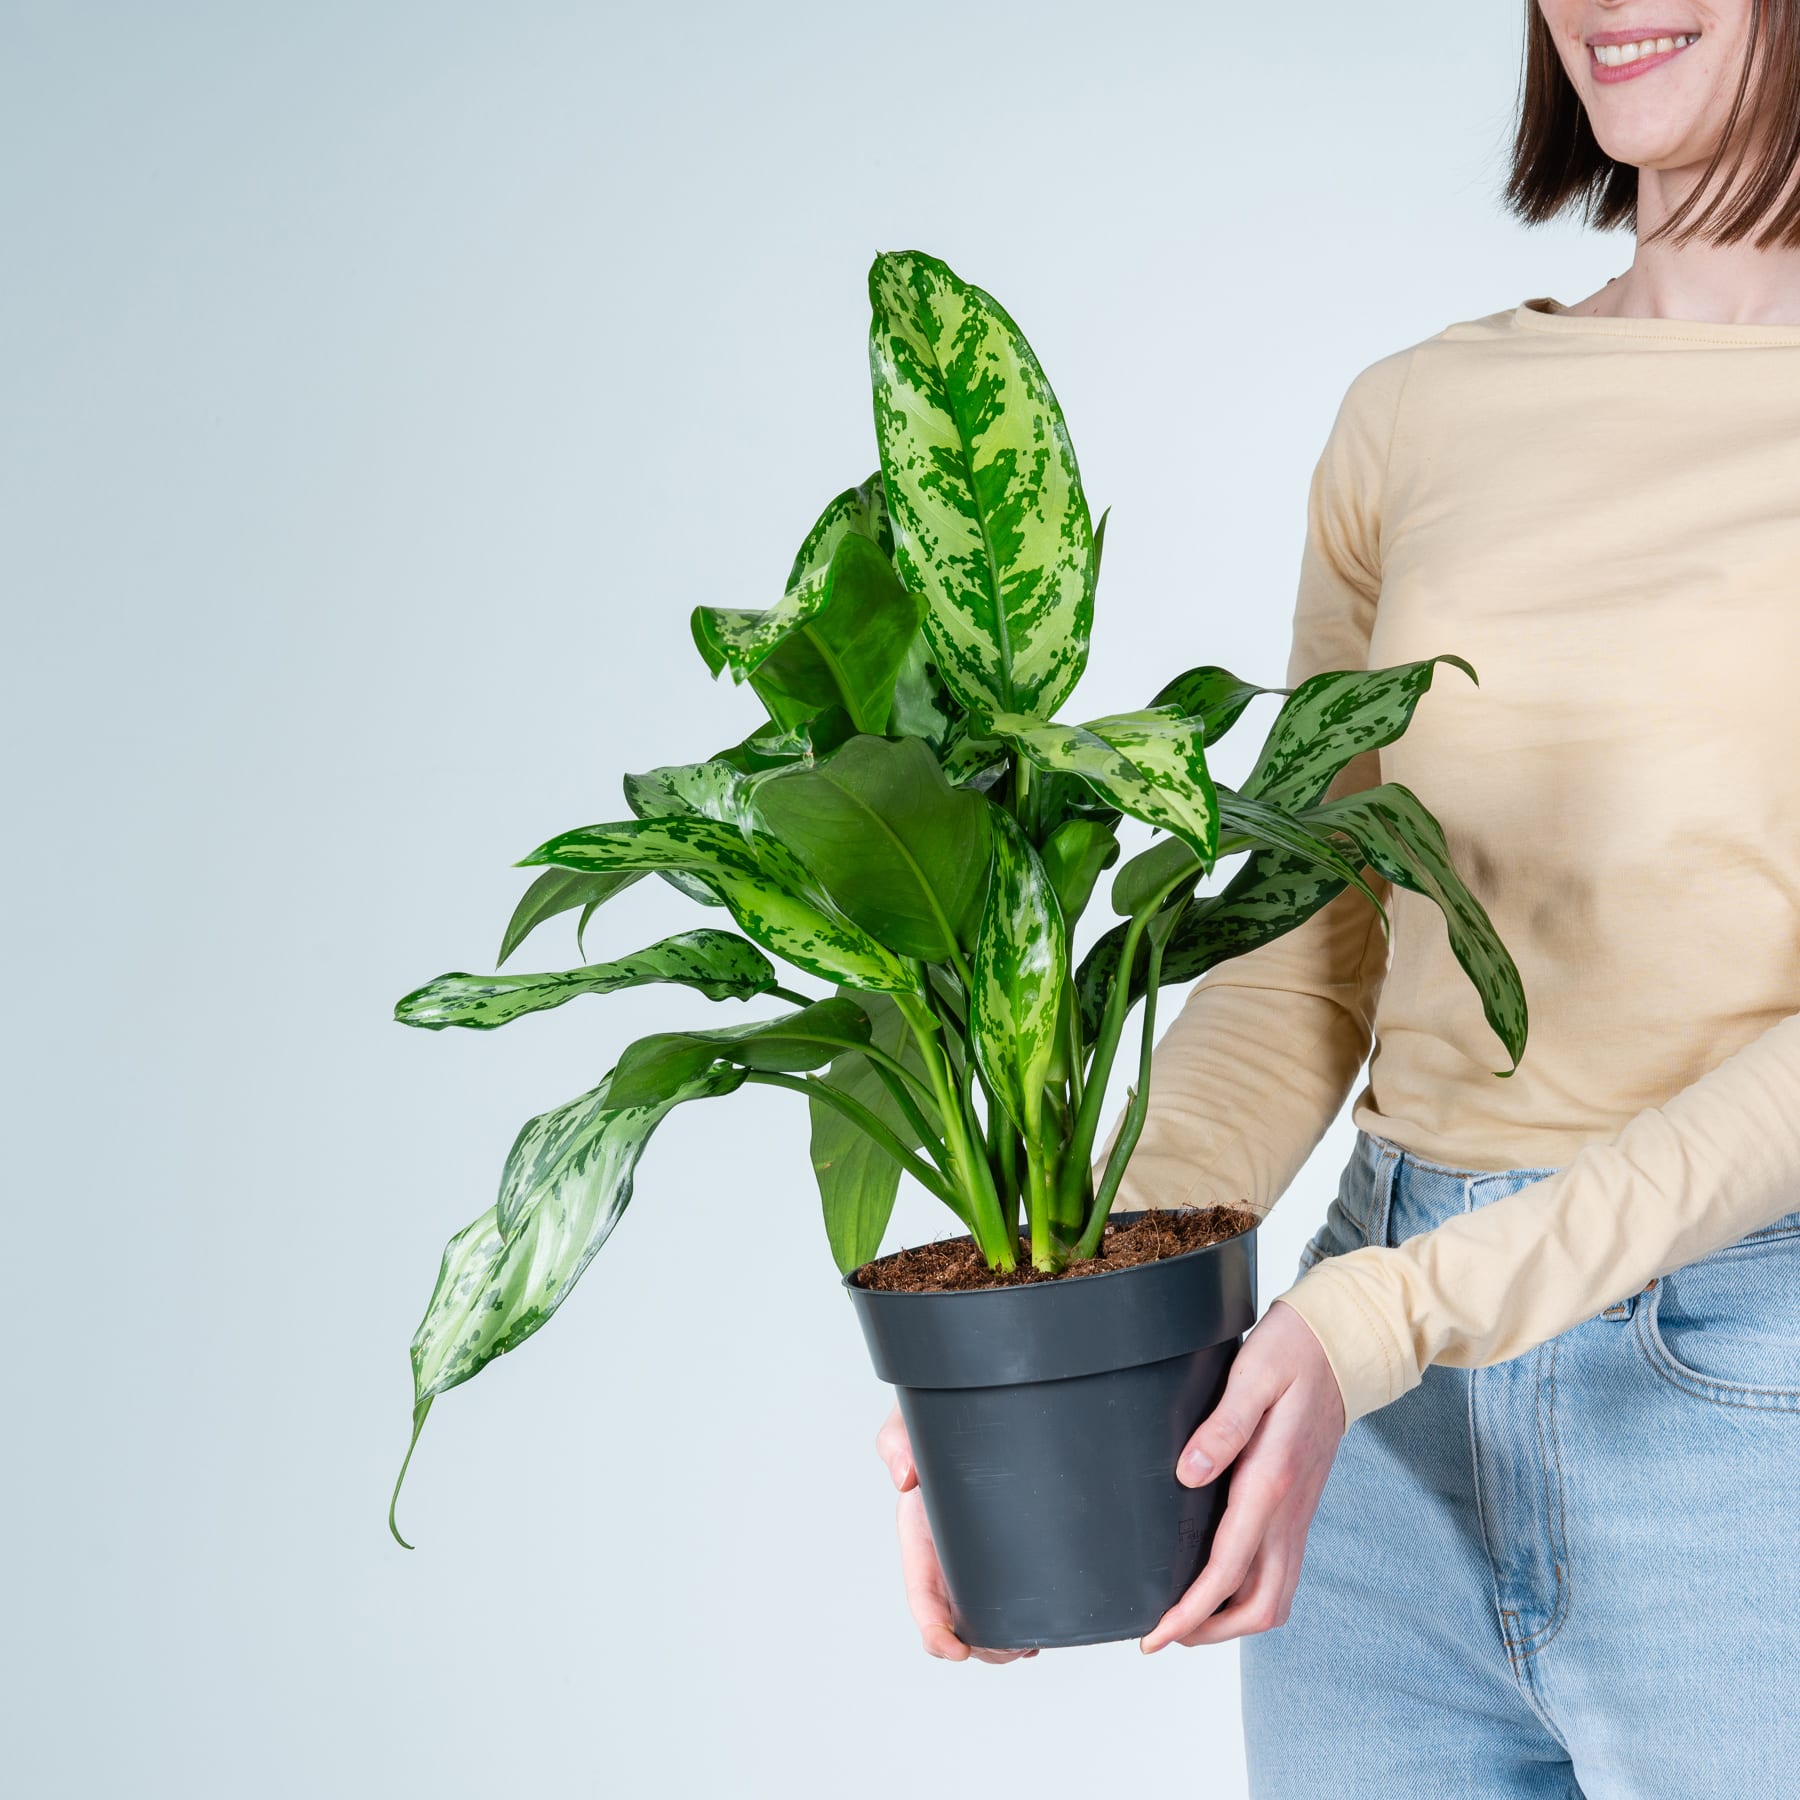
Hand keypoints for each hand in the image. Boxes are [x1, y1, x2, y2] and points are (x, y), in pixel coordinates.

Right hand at [876, 1402, 1038, 1662]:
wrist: (969, 1408)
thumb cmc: (931, 1424)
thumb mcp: (909, 1426)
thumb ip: (896, 1441)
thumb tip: (904, 1477)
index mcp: (921, 1538)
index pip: (922, 1598)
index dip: (934, 1633)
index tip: (955, 1650)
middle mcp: (949, 1556)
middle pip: (959, 1624)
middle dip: (983, 1648)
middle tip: (1017, 1646)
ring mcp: (977, 1558)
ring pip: (987, 1618)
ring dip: (1005, 1641)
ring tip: (1031, 1641)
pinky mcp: (1008, 1549)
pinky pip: (1010, 1594)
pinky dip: (1022, 1620)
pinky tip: (1040, 1627)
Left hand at [1139, 1298, 1345, 1651]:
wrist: (1342, 1346)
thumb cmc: (1293, 1353)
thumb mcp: (1253, 1374)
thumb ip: (1223, 1426)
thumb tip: (1187, 1473)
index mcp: (1271, 1481)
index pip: (1227, 1571)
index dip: (1189, 1612)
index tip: (1155, 1634)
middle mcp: (1289, 1509)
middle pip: (1261, 1606)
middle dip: (1212, 1631)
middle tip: (1164, 1631)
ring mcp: (1299, 1512)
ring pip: (1276, 1595)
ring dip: (1233, 1618)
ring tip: (1186, 1614)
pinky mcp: (1299, 1506)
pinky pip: (1280, 1569)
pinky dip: (1249, 1591)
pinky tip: (1219, 1578)